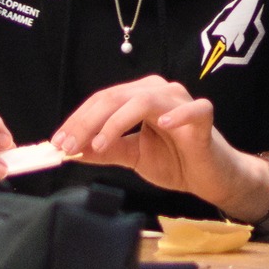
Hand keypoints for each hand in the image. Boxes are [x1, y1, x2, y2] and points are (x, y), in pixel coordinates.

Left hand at [53, 78, 268, 221]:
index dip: (78, 120)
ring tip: (100, 144)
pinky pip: (192, 110)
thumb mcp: (131, 156)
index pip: (103, 100)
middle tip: (69, 145)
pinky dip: (176, 115)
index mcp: (140, 97)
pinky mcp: (203, 116)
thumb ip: (105, 150)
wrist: (210, 176)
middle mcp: (159, 91)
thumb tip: (71, 150)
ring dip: (117, 121)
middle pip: (117, 97)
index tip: (57, 143)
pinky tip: (160, 125)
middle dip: (88, 122)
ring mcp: (182, 101)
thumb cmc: (175, 160)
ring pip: (144, 100)